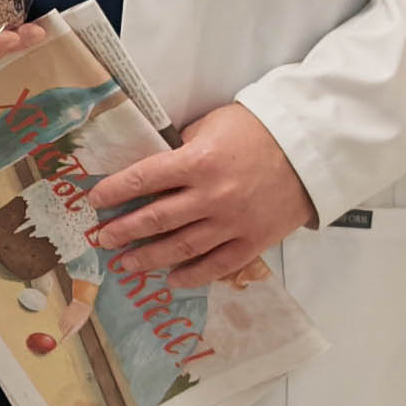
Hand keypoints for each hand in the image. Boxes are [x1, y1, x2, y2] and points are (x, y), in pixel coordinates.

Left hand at [91, 103, 313, 284]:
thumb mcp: (212, 125)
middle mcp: (211, 196)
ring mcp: (233, 222)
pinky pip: (217, 265)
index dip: (115, 191)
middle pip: (156, 219)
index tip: (94, 200)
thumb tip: (155, 170)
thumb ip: (182, 148)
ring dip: (149, 257)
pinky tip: (172, 279)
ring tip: (125, 264)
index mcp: (198, 161)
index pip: (144, 178)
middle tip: (103, 238)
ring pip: (181, 247)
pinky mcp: (254, 241)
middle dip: (123, 230)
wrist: (310, 148)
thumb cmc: (258, 130)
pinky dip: (193, 275)